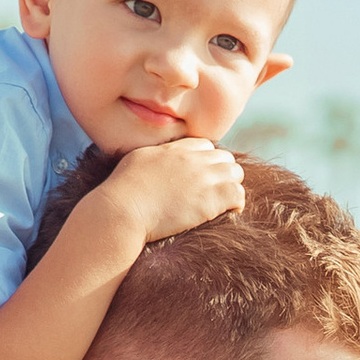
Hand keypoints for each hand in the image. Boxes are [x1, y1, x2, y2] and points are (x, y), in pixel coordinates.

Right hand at [105, 138, 242, 245]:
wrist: (122, 210)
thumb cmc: (121, 192)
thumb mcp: (137, 161)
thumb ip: (154, 156)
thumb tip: (155, 161)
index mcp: (174, 149)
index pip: (205, 146)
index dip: (206, 161)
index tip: (201, 177)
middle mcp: (192, 159)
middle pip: (224, 157)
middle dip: (222, 173)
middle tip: (214, 192)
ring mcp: (203, 177)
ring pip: (236, 173)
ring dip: (231, 186)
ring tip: (222, 203)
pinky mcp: (211, 198)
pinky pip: (238, 194)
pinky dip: (237, 203)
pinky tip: (229, 213)